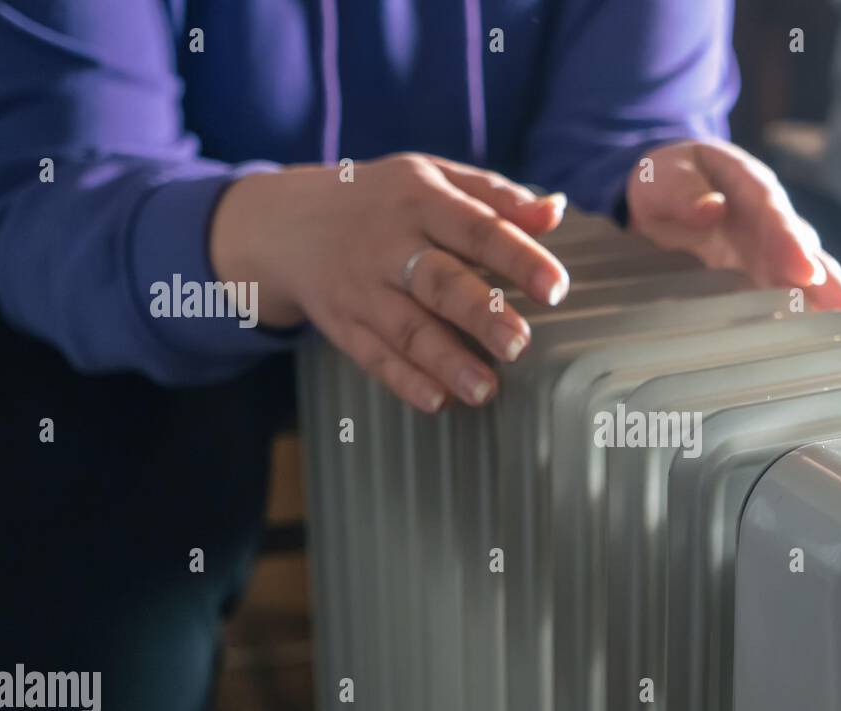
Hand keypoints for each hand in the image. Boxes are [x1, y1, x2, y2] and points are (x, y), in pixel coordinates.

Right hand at [210, 153, 569, 411]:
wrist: (284, 223)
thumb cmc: (383, 200)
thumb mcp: (433, 178)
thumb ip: (496, 197)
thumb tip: (556, 211)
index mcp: (420, 199)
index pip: (476, 226)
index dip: (517, 257)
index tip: (556, 287)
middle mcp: (388, 244)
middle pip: (438, 281)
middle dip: (480, 313)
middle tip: (520, 343)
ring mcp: (361, 288)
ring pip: (406, 328)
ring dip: (446, 362)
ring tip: (485, 390)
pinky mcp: (341, 324)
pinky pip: (374, 356)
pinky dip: (404, 381)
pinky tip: (438, 401)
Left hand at [626, 140, 840, 319]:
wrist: (667, 195)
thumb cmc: (667, 181)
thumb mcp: (662, 176)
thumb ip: (682, 190)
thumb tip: (709, 208)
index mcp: (748, 187)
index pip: (773, 214)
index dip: (789, 243)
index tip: (805, 271)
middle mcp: (770, 222)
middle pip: (804, 251)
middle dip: (827, 280)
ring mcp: (771, 253)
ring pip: (806, 278)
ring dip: (829, 303)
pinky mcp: (764, 279)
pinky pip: (788, 300)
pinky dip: (808, 320)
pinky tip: (828, 344)